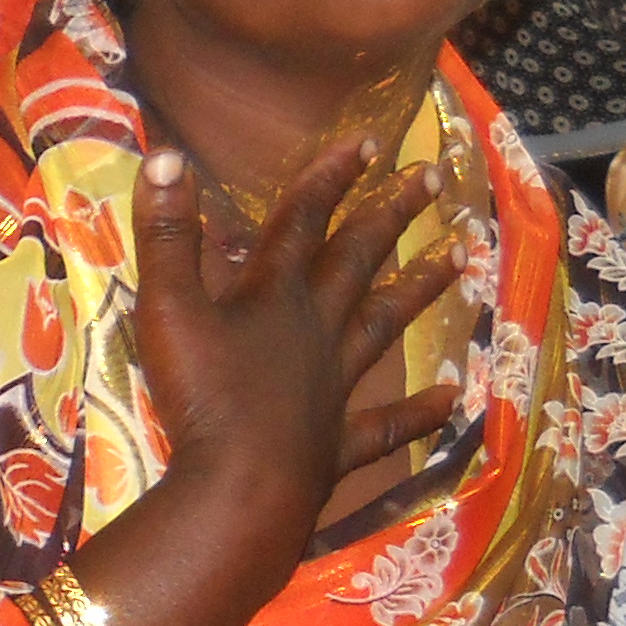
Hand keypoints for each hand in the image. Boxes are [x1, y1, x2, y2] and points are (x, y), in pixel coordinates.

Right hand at [128, 135, 459, 576]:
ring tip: (460, 258)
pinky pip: (387, 421)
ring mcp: (336, 385)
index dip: (331, 177)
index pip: (305, 220)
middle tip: (433, 177)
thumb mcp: (166, 308)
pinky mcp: (339, 440)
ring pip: (385, 325)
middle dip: (392, 214)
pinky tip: (453, 397)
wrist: (239, 486)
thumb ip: (165, 235)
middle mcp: (317, 328)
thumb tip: (165, 156)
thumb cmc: (200, 396)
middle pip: (359, 260)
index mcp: (275, 294)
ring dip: (421, 290)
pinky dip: (421, 410)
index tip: (368, 140)